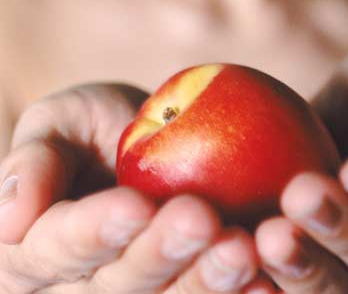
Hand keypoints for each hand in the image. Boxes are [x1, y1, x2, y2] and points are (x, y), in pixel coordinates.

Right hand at [0, 83, 273, 293]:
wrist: (150, 150)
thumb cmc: (95, 128)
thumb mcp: (59, 122)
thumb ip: (35, 161)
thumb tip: (7, 219)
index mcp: (33, 253)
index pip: (57, 247)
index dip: (94, 230)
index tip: (134, 204)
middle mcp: (78, 290)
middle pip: (117, 286)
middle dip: (160, 255)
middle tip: (203, 219)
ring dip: (205, 282)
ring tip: (243, 250)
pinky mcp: (179, 293)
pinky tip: (269, 281)